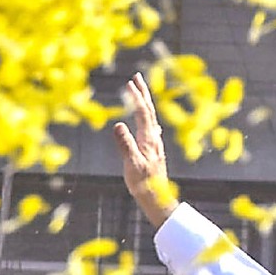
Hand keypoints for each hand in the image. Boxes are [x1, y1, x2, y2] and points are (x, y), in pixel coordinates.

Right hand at [113, 73, 179, 226]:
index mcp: (149, 139)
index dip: (136, 97)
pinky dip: (145, 117)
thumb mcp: (132, 164)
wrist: (157, 197)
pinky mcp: (152, 150)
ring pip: (150, 118)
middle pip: (149, 111)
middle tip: (136, 77)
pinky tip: (147, 121)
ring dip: (144, 103)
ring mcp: (154, 144)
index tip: (129, 82)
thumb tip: (118, 124)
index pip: (143, 112)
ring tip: (139, 92)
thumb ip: (125, 144)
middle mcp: (154, 138)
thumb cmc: (143, 183)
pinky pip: (149, 127)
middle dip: (142, 93)